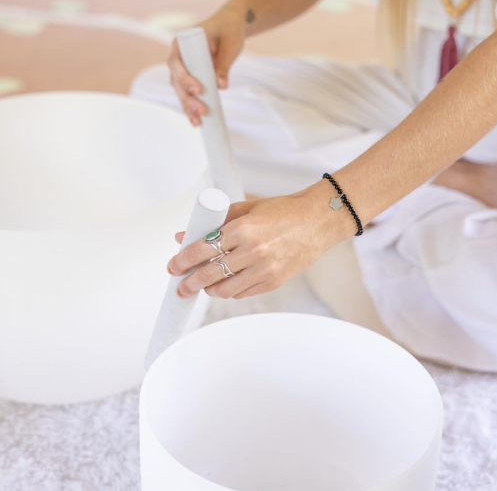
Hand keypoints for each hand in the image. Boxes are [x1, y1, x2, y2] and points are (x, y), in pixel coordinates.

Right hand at [167, 10, 245, 125]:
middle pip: (176, 81)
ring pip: (180, 91)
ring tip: (198, 122)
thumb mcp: (229, 45)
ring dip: (188, 107)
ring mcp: (183, 70)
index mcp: (181, 42)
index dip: (184, 78)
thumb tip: (221, 87)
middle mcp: (178, 57)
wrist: (229, 28)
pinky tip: (196, 122)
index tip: (198, 89)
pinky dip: (191, 109)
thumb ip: (224, 64)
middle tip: (202, 110)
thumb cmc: (228, 31)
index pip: (176, 62)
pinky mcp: (190, 80)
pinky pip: (187, 95)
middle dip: (187, 98)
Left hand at [167, 181, 354, 298]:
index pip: (202, 249)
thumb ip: (215, 222)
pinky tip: (226, 285)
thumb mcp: (247, 209)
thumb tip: (183, 235)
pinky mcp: (274, 282)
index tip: (173, 266)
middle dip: (189, 283)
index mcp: (243, 229)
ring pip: (225, 289)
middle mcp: (253, 251)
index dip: (182, 260)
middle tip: (180, 286)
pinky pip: (244, 293)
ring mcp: (265, 269)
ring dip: (209, 289)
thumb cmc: (283, 211)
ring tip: (203, 285)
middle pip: (209, 274)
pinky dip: (230, 291)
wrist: (318, 221)